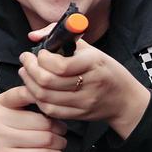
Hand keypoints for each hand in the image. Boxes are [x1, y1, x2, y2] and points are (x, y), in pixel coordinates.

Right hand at [0, 86, 66, 151]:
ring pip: (46, 139)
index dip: (46, 98)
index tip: (56, 105)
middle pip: (43, 122)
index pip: (25, 93)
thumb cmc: (17, 134)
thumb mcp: (19, 113)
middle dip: (59, 129)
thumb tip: (58, 101)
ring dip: (60, 143)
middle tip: (61, 132)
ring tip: (60, 143)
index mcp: (0, 103)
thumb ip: (34, 102)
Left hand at [19, 28, 151, 138]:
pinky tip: (36, 90)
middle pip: (47, 81)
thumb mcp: (91, 50)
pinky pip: (50, 110)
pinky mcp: (79, 115)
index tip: (38, 53)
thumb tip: (34, 36)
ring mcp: (84, 102)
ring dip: (29, 83)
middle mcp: (90, 84)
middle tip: (26, 61)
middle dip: (30, 69)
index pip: (59, 65)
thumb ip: (63, 37)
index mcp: (94, 63)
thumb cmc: (107, 71)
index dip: (42, 58)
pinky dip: (38, 99)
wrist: (125, 99)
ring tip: (27, 73)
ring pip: (44, 96)